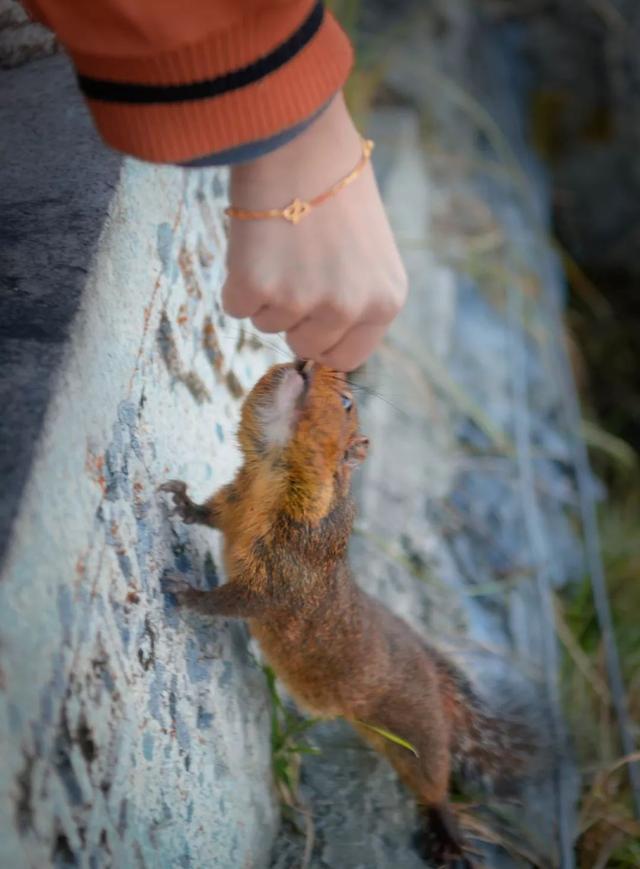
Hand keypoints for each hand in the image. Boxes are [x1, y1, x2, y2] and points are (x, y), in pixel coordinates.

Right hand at [222, 94, 406, 370]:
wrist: (300, 136)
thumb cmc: (336, 184)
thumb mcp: (369, 252)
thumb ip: (355, 296)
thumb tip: (323, 332)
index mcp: (385, 301)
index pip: (347, 357)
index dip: (324, 339)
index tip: (310, 321)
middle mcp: (348, 308)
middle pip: (304, 345)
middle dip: (292, 316)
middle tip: (291, 267)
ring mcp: (302, 301)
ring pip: (267, 324)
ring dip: (264, 292)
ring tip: (277, 243)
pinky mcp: (257, 288)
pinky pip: (235, 306)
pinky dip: (236, 279)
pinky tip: (254, 241)